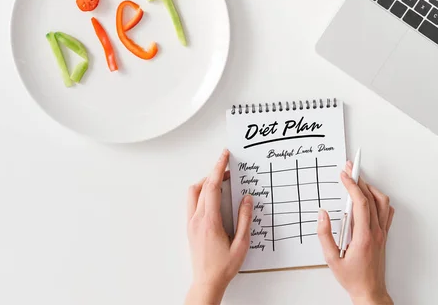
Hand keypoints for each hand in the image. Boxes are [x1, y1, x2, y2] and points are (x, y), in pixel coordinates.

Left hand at [185, 149, 252, 304]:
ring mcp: (191, 223)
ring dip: (207, 183)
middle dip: (216, 173)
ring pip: (194, 192)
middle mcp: (196, 219)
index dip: (219, 168)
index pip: (212, 186)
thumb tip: (247, 199)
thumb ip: (245, 219)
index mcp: (209, 221)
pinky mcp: (189, 227)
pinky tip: (214, 197)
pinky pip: (193, 202)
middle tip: (230, 169)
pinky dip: (203, 193)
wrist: (206, 282)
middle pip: (203, 186)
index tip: (225, 155)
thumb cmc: (223, 267)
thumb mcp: (241, 244)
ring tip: (222, 182)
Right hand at [317, 161, 394, 304]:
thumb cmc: (352, 277)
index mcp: (364, 236)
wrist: (370, 291)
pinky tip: (370, 198)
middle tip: (349, 168)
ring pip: (382, 202)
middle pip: (371, 197)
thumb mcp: (331, 259)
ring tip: (358, 181)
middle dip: (359, 179)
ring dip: (370, 188)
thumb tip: (322, 215)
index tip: (344, 174)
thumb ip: (325, 235)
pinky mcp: (384, 235)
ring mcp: (382, 233)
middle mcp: (376, 232)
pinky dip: (379, 200)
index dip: (352, 185)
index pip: (360, 202)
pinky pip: (386, 212)